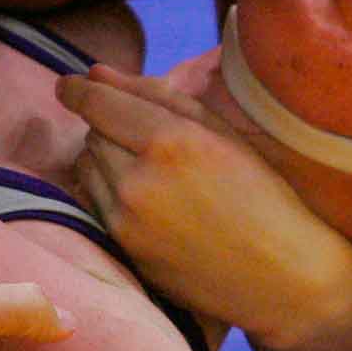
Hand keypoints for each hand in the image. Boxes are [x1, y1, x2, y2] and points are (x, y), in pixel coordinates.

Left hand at [58, 64, 344, 341]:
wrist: (283, 277)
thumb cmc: (265, 197)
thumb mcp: (224, 133)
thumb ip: (159, 97)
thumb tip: (97, 73)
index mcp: (171, 142)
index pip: (99, 103)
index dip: (78, 90)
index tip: (69, 84)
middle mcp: (140, 181)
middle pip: (92, 134)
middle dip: (108, 126)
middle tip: (142, 135)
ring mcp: (128, 221)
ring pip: (86, 169)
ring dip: (103, 159)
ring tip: (146, 168)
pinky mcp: (125, 251)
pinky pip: (94, 205)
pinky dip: (106, 192)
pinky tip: (143, 197)